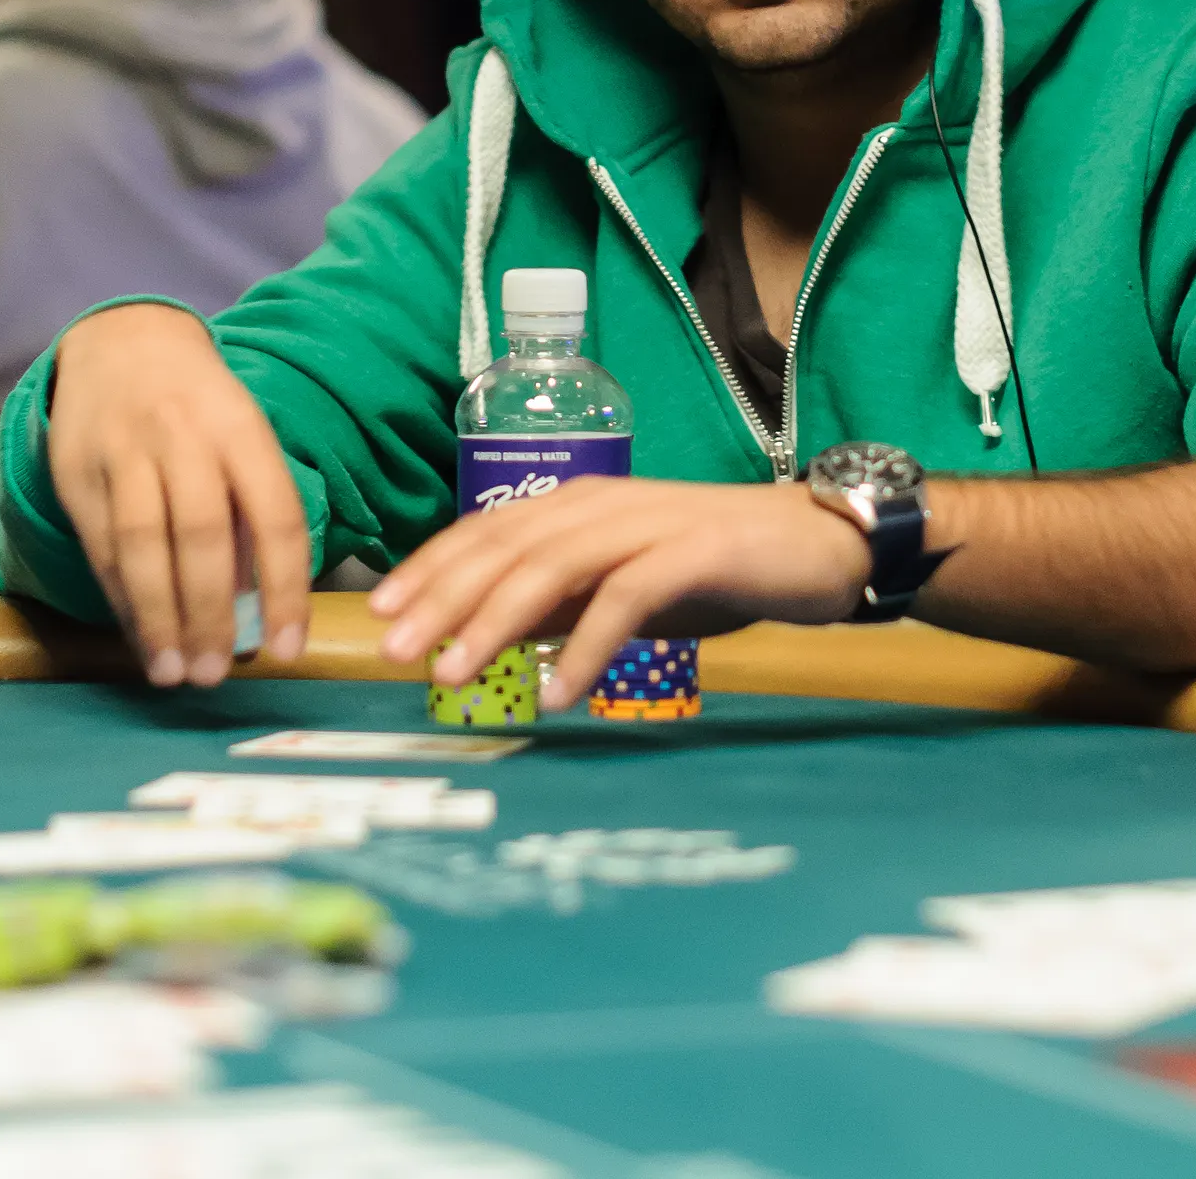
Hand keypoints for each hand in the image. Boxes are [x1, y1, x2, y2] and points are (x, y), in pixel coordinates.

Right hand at [47, 303, 311, 687]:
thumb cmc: (201, 405)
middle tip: (216, 673)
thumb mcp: (244, 434)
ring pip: (143, 544)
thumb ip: (255, 509)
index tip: (288, 648)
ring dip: (159, 616)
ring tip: (174, 672)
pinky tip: (141, 636)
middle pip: (202, 533)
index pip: (277, 515)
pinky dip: (122, 598)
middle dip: (211, 612)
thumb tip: (262, 607)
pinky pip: (102, 545)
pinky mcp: (78, 471)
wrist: (124, 341)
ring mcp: (125, 452)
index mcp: (243, 428)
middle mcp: (184, 437)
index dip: (286, 587)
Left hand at [370, 477, 870, 705]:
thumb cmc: (716, 566)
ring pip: (551, 567)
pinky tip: (557, 690)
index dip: (431, 569)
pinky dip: (584, 647)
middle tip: (393, 650)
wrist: (816, 542)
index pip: (488, 532)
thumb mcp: (623, 584)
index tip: (379, 615)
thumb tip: (492, 633)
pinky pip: (624, 599)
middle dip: (442, 597)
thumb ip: (564, 600)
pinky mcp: (693, 553)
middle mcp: (604, 504)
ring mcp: (648, 524)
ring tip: (453, 674)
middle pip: (505, 546)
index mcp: (581, 505)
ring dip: (495, 621)